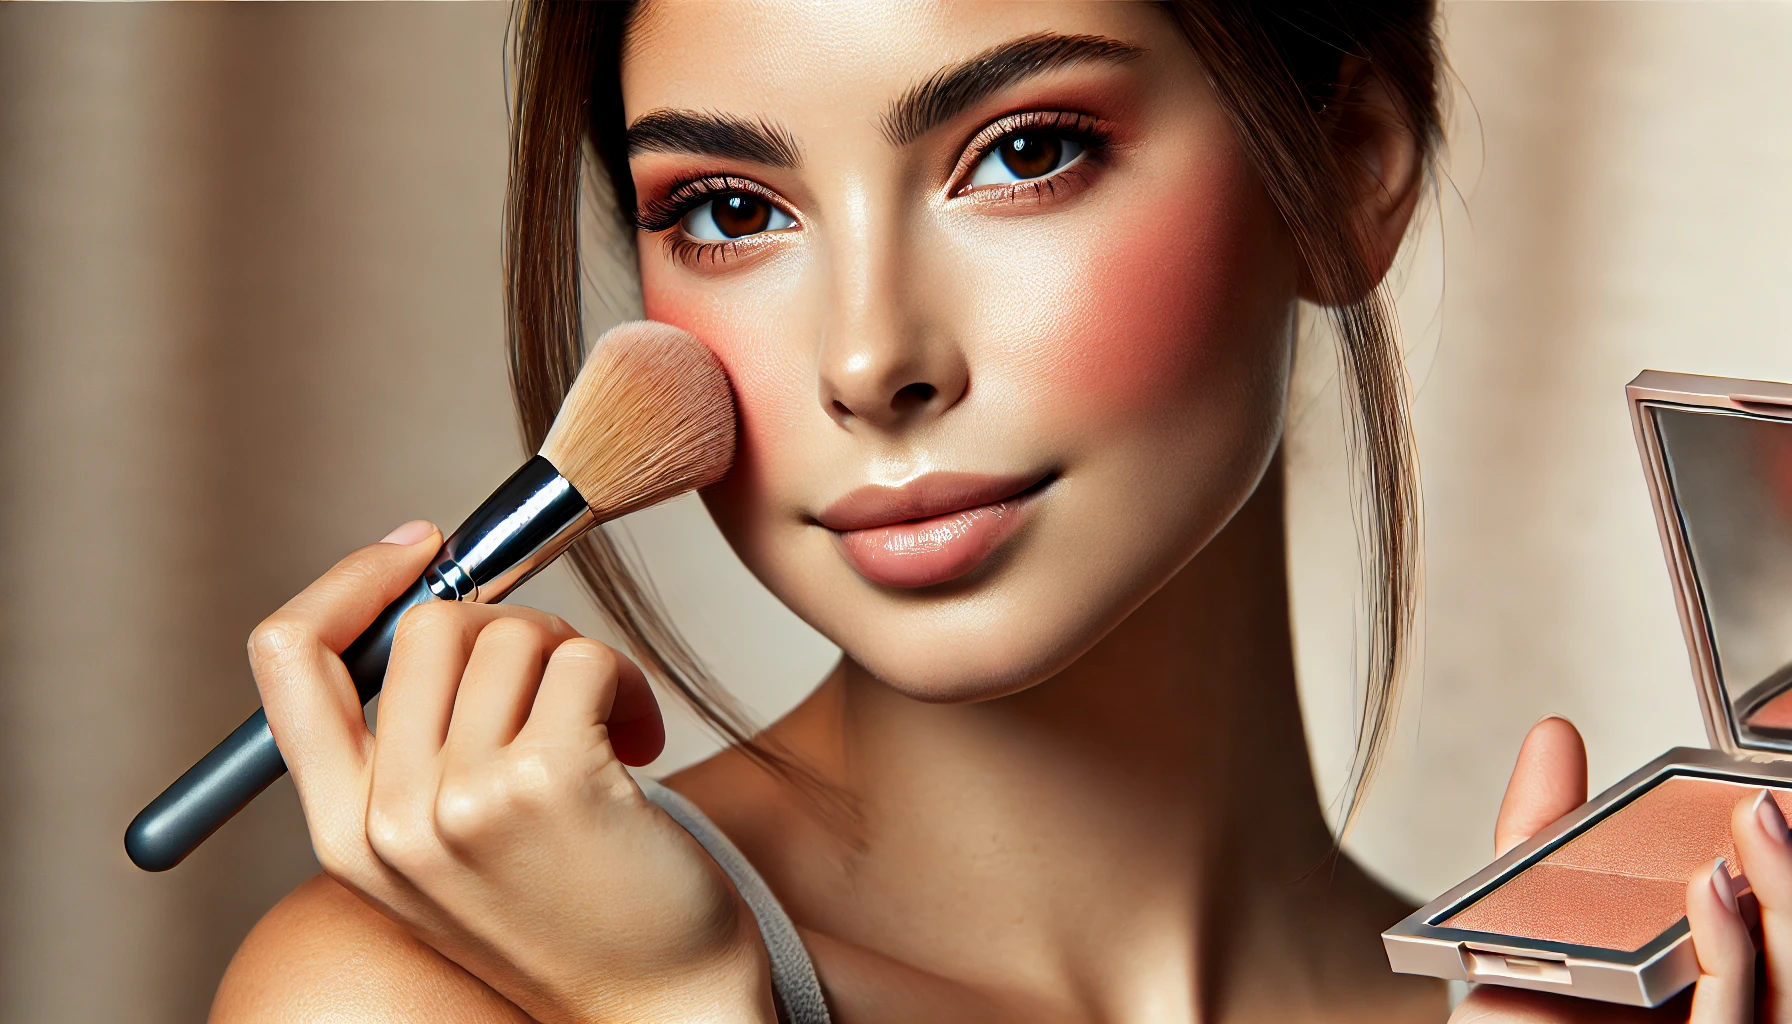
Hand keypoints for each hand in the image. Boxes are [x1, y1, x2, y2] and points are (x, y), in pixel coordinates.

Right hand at [248, 521, 774, 1023]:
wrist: (657, 1006)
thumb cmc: (570, 908)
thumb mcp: (451, 843)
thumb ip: (417, 741)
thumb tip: (435, 583)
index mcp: (342, 833)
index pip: (286, 658)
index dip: (350, 581)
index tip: (422, 548)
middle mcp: (387, 820)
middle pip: (425, 626)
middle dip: (513, 629)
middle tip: (564, 686)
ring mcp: (462, 802)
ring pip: (513, 633)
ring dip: (582, 661)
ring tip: (610, 731)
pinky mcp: (547, 782)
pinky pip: (583, 659)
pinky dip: (626, 683)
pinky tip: (638, 745)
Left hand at [1452, 716, 1788, 1022]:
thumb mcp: (1528, 927)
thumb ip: (1544, 835)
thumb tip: (1557, 734)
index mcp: (1709, 983)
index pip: (1775, 922)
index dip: (1787, 866)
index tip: (1774, 793)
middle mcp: (1731, 1015)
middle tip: (1770, 799)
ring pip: (1788, 989)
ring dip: (1787, 901)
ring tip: (1758, 822)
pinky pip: (1734, 1022)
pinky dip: (1730, 955)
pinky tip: (1712, 896)